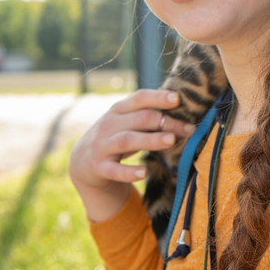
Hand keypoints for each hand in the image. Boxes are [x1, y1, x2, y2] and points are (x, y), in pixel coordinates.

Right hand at [69, 89, 193, 197]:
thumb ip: (148, 116)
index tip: (177, 99)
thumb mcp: (126, 122)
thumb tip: (185, 114)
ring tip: (171, 141)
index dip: (158, 97)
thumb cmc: (115, 137)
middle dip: (165, 122)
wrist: (81, 162)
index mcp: (119, 110)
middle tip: (188, 129)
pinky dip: (128, 172)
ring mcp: (102, 145)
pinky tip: (144, 172)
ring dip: (150, 140)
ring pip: (128, 140)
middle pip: (140, 119)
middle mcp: (109, 124)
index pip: (139, 98)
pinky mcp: (98, 167)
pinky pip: (114, 170)